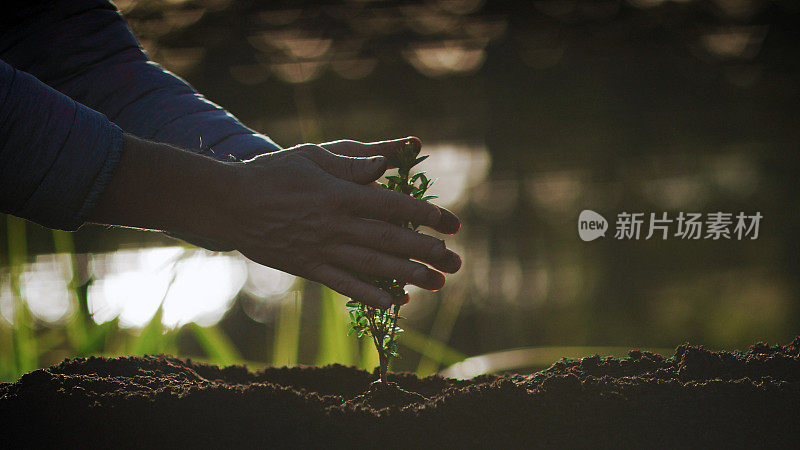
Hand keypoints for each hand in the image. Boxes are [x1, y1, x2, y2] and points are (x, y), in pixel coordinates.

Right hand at [220, 139, 460, 307]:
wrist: (230, 204)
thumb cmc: (274, 173)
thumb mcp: (313, 156)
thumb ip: (351, 163)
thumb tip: (386, 165)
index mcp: (339, 194)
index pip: (393, 206)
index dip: (425, 215)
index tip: (452, 224)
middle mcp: (335, 225)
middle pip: (389, 240)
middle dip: (426, 252)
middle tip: (455, 262)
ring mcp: (321, 250)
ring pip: (372, 267)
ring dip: (407, 276)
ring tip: (436, 284)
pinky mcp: (309, 268)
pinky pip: (344, 285)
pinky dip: (370, 295)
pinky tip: (394, 303)